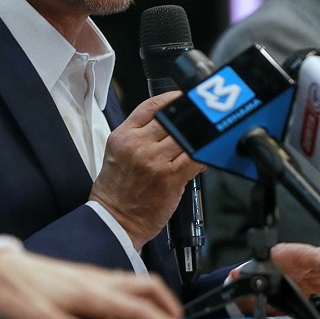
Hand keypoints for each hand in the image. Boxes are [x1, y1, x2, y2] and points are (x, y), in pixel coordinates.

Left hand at [0, 249, 189, 318]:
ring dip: (149, 306)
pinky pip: (115, 290)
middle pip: (148, 285)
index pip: (141, 307)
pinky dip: (124, 307)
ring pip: (133, 286)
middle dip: (169, 306)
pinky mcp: (83, 279)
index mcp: (92, 292)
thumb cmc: (18, 292)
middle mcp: (97, 280)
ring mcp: (91, 277)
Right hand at [88, 92, 205, 248]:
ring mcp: (154, 160)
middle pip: (171, 119)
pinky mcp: (169, 177)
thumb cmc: (116, 190)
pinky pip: (194, 157)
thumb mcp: (118, 152)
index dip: (172, 98)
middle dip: (188, 119)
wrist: (114, 220)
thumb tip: (170, 124)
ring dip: (198, 138)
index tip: (183, 98)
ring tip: (203, 139)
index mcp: (123, 135)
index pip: (151, 106)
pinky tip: (205, 155)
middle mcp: (137, 144)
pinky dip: (203, 154)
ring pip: (185, 137)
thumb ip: (139, 134)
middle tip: (200, 118)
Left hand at [227, 242, 319, 314]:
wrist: (255, 284)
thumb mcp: (247, 277)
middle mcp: (301, 260)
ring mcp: (312, 271)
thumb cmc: (253, 276)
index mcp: (284, 255)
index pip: (302, 254)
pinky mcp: (318, 283)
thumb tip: (236, 276)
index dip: (316, 259)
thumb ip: (243, 277)